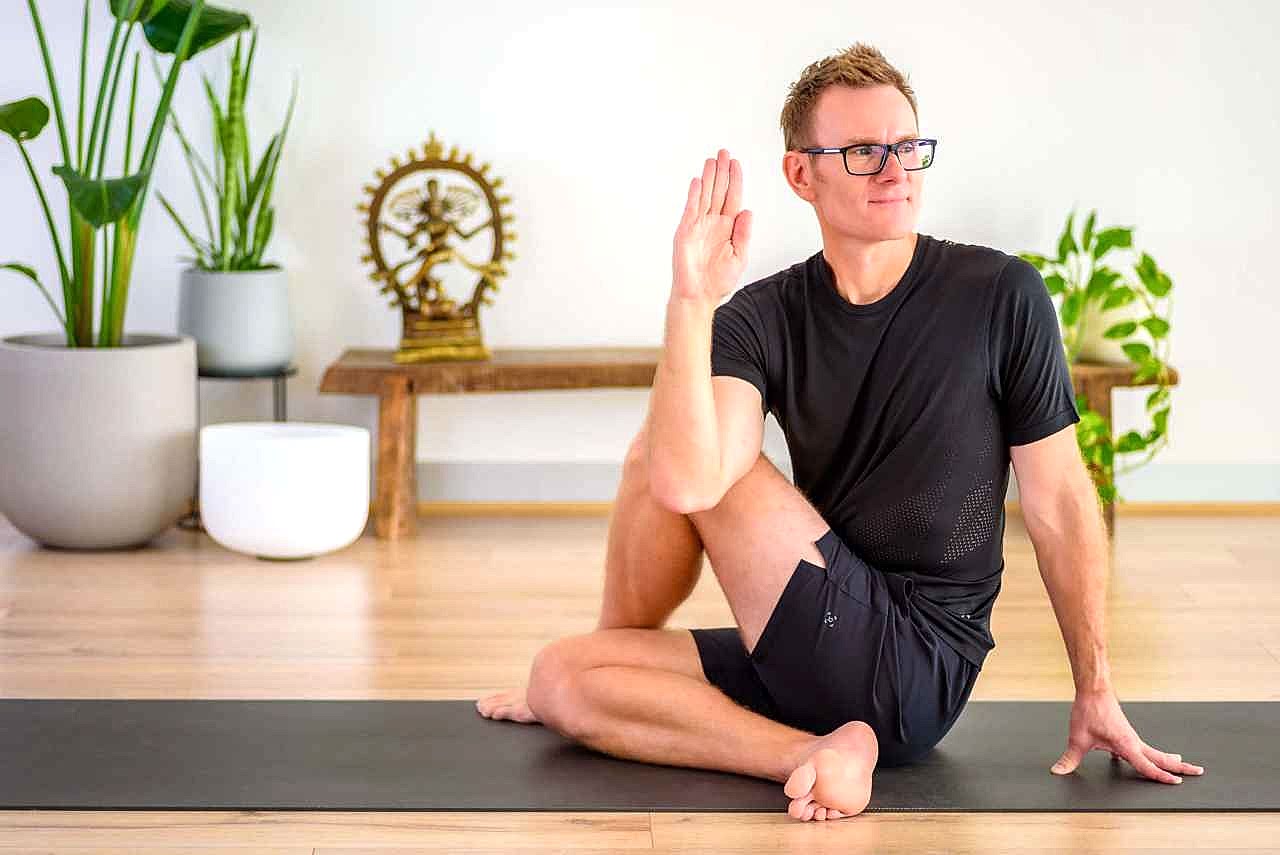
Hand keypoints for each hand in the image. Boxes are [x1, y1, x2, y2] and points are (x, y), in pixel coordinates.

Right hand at [672, 148, 752, 303]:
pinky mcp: (686, 231)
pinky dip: (695, 195)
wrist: (699, 295)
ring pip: (705, 195)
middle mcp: (713, 223)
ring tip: (712, 160)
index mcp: (727, 227)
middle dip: (722, 171)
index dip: (735, 180)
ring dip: (709, 178)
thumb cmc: (717, 280)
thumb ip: (743, 233)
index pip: (733, 197)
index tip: (736, 164)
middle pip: (719, 191)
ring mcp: (698, 225)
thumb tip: (748, 210)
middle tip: (724, 152)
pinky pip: (691, 209)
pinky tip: (699, 182)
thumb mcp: (739, 256)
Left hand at [1050, 688, 1204, 783]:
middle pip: (1160, 757)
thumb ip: (1069, 758)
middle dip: (1179, 766)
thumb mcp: (1077, 738)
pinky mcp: (1125, 732)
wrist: (1093, 689)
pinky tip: (1142, 758)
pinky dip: (1147, 754)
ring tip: (1181, 764)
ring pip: (1153, 751)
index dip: (1160, 776)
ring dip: (1167, 759)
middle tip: (1198, 771)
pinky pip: (1140, 747)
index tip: (1176, 783)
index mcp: (1126, 745)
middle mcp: (1133, 741)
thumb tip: (1058, 771)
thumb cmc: (1088, 711)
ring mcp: (1130, 736)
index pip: (1146, 766)